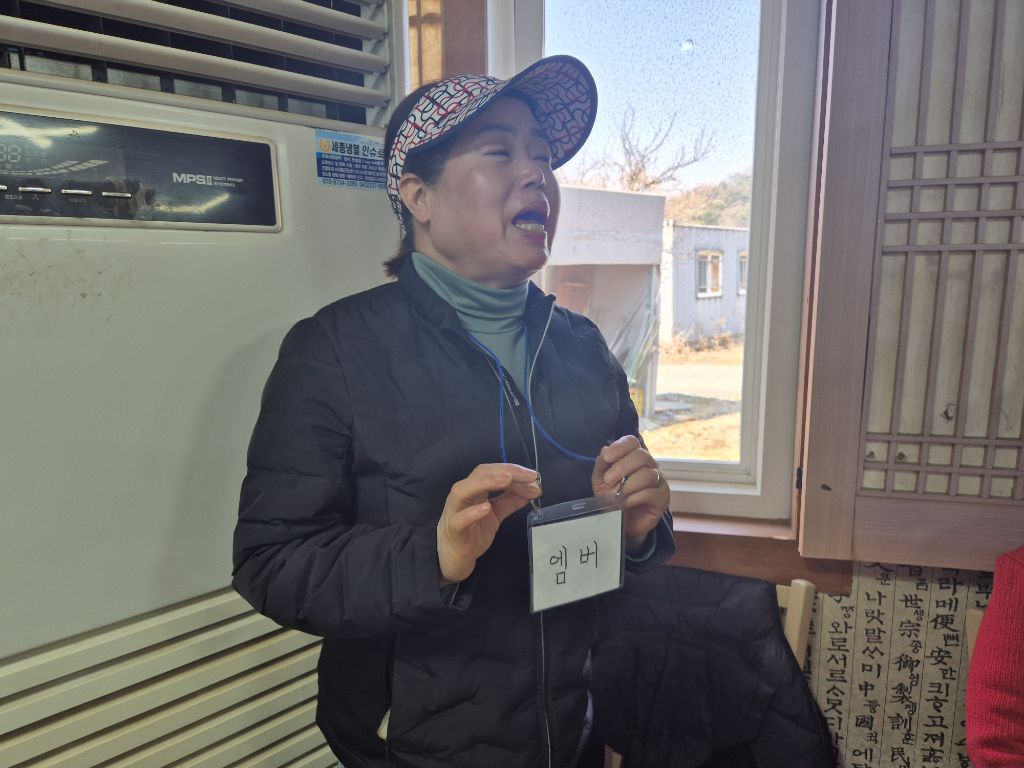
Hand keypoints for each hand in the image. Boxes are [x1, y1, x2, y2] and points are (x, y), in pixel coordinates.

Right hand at [437, 464, 540, 584]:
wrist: (454, 557)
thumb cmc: (472, 531)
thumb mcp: (496, 514)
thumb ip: (510, 501)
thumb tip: (532, 489)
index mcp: (474, 488)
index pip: (492, 471)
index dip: (512, 470)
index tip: (533, 475)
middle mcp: (463, 494)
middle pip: (480, 474)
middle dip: (505, 472)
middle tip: (528, 476)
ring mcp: (455, 511)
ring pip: (463, 491)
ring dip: (486, 483)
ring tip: (507, 481)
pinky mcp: (453, 529)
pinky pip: (460, 519)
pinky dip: (472, 512)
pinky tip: (487, 508)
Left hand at [591, 435, 668, 553]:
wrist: (622, 522)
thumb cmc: (613, 497)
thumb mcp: (601, 481)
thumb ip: (602, 465)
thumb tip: (605, 449)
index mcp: (634, 457)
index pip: (632, 442)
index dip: (620, 447)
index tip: (607, 457)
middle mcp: (649, 465)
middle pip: (642, 455)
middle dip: (621, 467)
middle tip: (608, 481)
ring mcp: (659, 480)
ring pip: (648, 474)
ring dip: (628, 485)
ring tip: (617, 495)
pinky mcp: (663, 497)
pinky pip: (651, 492)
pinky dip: (634, 498)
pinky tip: (625, 503)